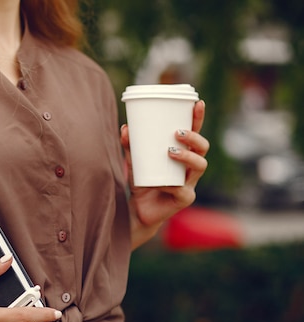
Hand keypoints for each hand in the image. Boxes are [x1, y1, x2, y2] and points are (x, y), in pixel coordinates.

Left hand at [121, 100, 209, 248]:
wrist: (137, 211)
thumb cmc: (141, 182)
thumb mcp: (134, 161)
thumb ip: (130, 145)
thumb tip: (125, 127)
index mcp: (182, 154)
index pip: (195, 133)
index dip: (198, 118)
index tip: (197, 102)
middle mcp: (190, 168)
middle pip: (203, 148)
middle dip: (194, 138)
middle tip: (177, 132)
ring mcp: (190, 183)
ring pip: (200, 166)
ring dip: (188, 156)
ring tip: (170, 151)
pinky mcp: (184, 199)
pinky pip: (182, 190)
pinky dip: (171, 184)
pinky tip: (162, 182)